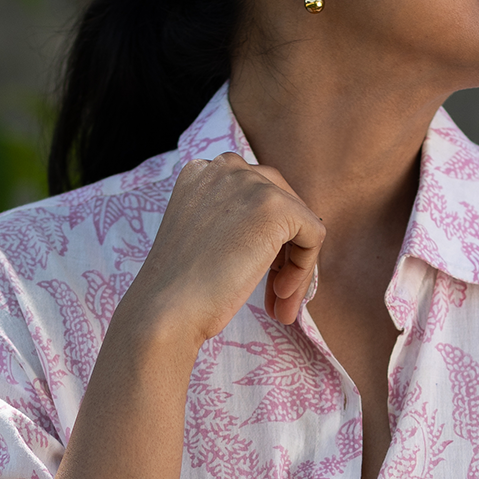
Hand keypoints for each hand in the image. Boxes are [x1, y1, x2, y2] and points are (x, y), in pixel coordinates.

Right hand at [123, 152, 324, 344]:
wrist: (165, 311)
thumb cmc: (179, 291)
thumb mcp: (204, 240)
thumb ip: (234, 224)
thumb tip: (282, 237)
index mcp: (201, 173)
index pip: (254, 196)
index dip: (264, 242)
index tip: (259, 279)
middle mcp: (225, 167)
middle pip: (281, 203)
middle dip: (284, 253)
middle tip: (276, 295)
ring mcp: (250, 183)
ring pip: (299, 221)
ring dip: (295, 267)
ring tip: (280, 306)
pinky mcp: (275, 207)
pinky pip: (314, 234)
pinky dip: (304, 269)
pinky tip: (280, 296)